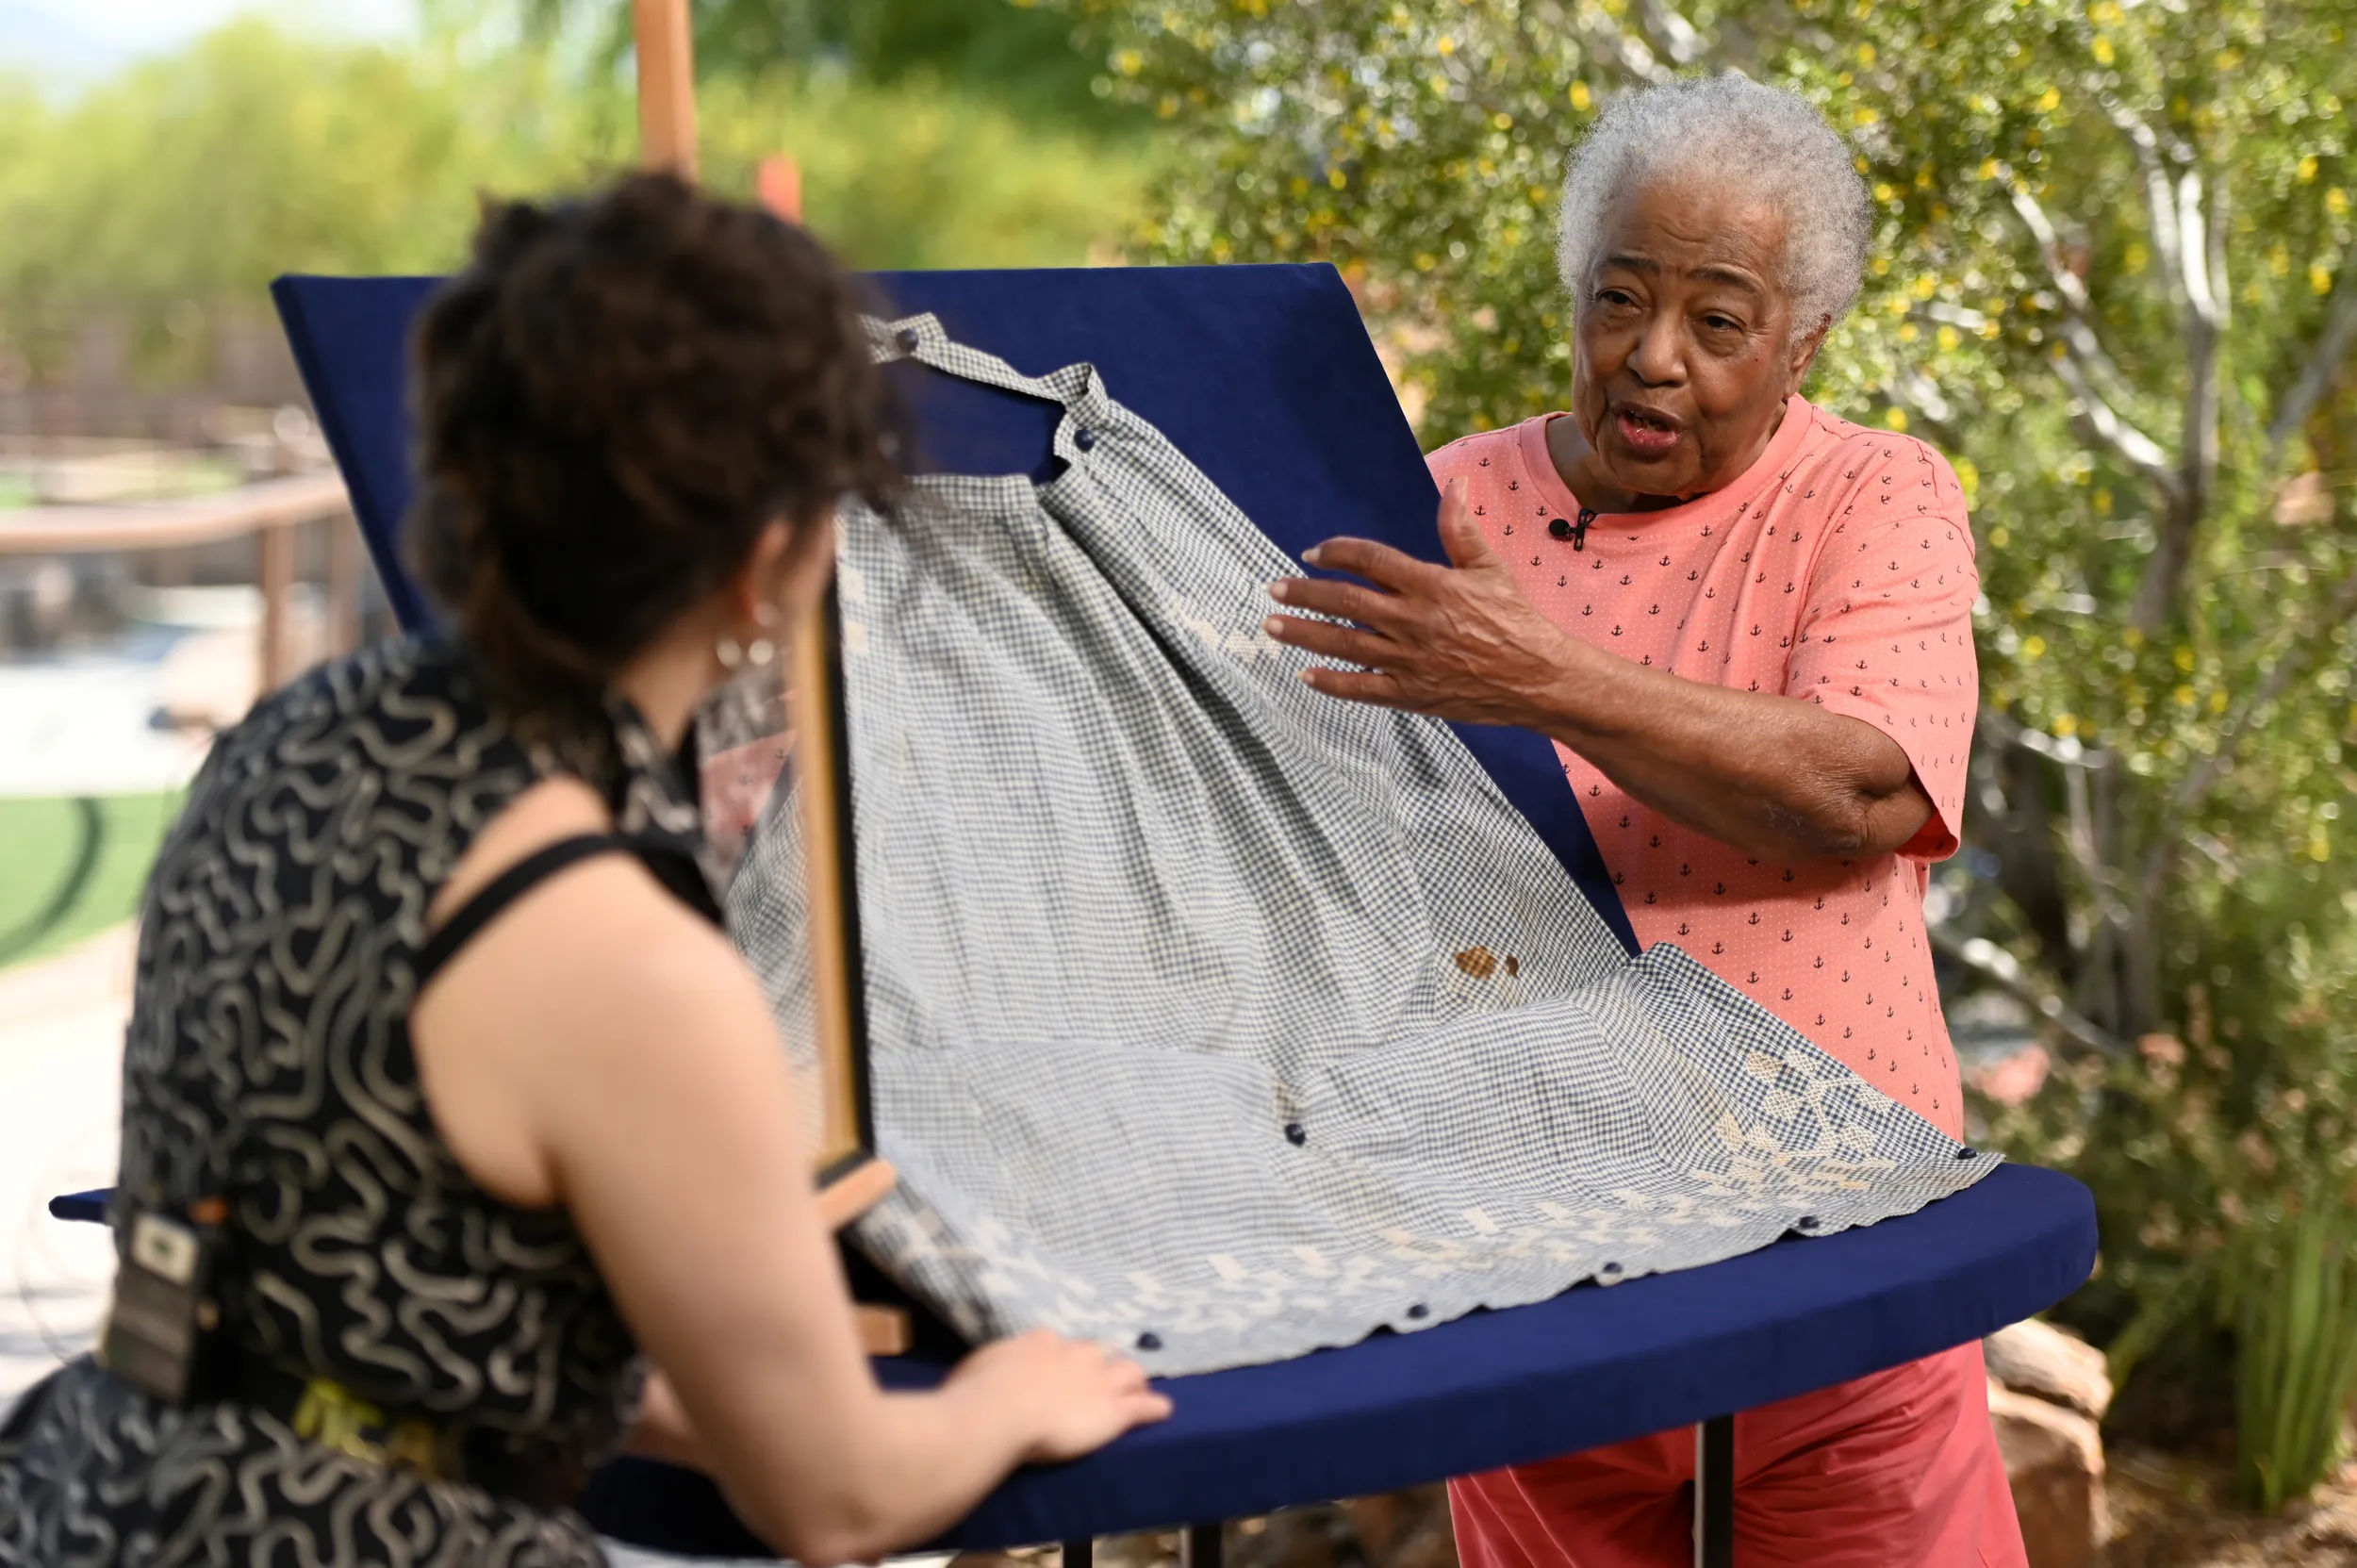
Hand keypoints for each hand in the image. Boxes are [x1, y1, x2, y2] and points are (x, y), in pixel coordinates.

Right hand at [947, 1328, 1172, 1464]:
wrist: (1000, 1411)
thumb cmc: (977, 1392)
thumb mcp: (977, 1369)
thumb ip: (991, 1368)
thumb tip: (985, 1375)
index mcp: (1042, 1342)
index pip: (1061, 1346)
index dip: (1063, 1361)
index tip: (1058, 1373)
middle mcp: (1076, 1354)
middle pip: (1100, 1353)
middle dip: (1102, 1366)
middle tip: (1099, 1382)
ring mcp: (1099, 1381)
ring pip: (1129, 1372)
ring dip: (1133, 1380)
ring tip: (1138, 1390)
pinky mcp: (1115, 1410)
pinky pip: (1144, 1405)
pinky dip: (1155, 1407)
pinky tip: (1163, 1410)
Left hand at [1264, 478, 1589, 725]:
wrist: (1538, 678)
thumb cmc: (1516, 620)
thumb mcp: (1490, 568)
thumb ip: (1460, 528)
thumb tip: (1455, 483)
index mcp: (1432, 584)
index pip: (1370, 560)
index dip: (1336, 552)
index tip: (1312, 553)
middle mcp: (1415, 621)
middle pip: (1346, 603)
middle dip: (1304, 594)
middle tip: (1273, 589)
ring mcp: (1411, 660)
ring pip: (1345, 645)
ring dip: (1304, 634)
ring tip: (1272, 626)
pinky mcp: (1412, 694)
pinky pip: (1362, 689)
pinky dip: (1331, 683)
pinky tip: (1305, 675)